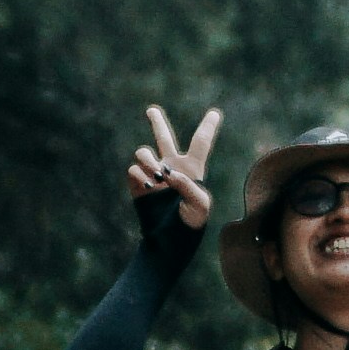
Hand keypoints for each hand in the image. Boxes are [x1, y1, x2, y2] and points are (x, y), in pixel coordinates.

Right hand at [124, 103, 218, 229]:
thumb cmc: (191, 222)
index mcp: (192, 168)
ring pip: (143, 152)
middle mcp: (171, 166)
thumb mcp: (200, 205)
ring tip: (156, 176)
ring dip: (148, 159)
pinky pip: (133, 169)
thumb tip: (168, 173)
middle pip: (163, 138)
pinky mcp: (138, 184)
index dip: (208, 127)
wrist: (170, 239)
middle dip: (157, 122)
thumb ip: (188, 185)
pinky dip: (139, 174)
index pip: (200, 143)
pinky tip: (147, 186)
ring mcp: (153, 174)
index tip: (215, 113)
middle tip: (151, 110)